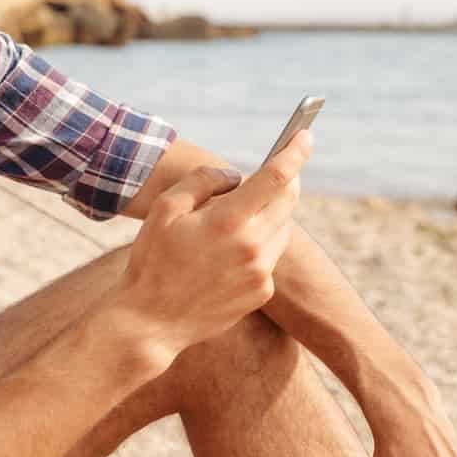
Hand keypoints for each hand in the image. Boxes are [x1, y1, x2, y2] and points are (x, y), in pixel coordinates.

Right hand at [118, 131, 311, 358]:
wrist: (151, 321)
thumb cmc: (152, 261)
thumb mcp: (165, 210)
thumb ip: (203, 181)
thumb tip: (235, 175)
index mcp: (228, 222)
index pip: (276, 177)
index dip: (294, 152)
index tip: (305, 135)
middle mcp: (252, 247)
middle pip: (288, 201)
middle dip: (287, 181)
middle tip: (279, 170)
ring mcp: (261, 273)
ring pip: (281, 229)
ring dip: (269, 215)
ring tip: (236, 218)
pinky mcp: (261, 292)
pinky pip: (270, 257)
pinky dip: (258, 245)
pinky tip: (228, 254)